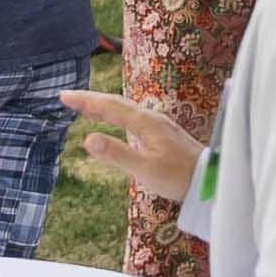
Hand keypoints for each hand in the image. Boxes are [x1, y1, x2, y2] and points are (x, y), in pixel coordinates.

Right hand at [61, 84, 206, 190]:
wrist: (212, 181)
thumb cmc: (179, 177)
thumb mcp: (145, 169)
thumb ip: (117, 154)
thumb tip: (88, 139)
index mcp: (145, 122)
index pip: (109, 106)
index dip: (85, 101)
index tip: (63, 96)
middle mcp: (151, 118)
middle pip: (116, 103)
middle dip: (91, 100)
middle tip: (68, 97)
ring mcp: (159, 125)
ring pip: (126, 110)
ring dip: (104, 107)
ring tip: (86, 107)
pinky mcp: (164, 134)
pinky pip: (133, 118)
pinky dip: (117, 116)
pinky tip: (117, 123)